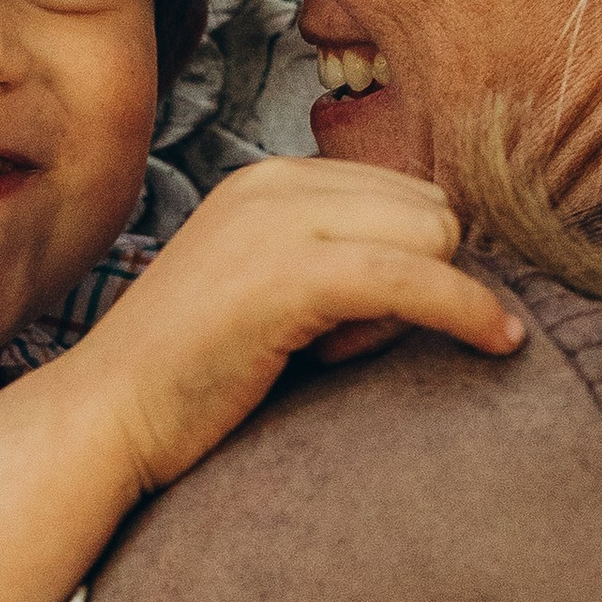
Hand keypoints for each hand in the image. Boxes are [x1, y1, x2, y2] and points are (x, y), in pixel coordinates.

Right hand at [62, 159, 527, 500]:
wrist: (102, 421)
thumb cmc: (188, 382)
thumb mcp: (264, 294)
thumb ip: (334, 262)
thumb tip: (446, 265)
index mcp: (265, 180)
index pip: (403, 194)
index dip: (408, 263)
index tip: (364, 328)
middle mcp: (272, 182)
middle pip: (430, 208)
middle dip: (422, 277)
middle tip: (348, 349)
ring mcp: (277, 222)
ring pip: (435, 235)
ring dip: (426, 301)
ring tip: (342, 357)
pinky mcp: (290, 276)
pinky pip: (420, 278)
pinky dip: (470, 310)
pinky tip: (499, 342)